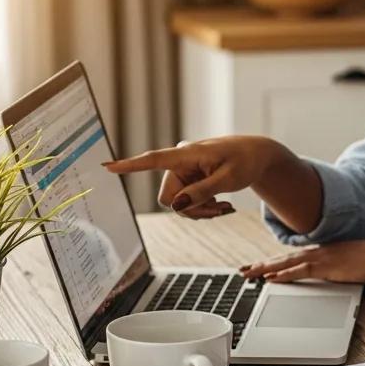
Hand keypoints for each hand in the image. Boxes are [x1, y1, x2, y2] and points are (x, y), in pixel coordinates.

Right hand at [103, 136, 277, 217]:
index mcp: (187, 154)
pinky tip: (222, 205)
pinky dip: (203, 208)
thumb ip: (202, 192)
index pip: (153, 160)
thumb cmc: (245, 161)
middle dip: (192, 210)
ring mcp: (183, 171)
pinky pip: (186, 203)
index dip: (129, 166)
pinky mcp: (188, 179)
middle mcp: (179, 161)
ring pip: (178, 204)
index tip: (107, 167)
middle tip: (221, 211)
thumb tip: (176, 206)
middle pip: (169, 198)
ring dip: (201, 211)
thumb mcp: (228, 179)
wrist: (257, 156)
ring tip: (225, 207)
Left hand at [241, 236, 364, 284]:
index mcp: (330, 250)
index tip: (261, 267)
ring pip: (288, 262)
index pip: (297, 257)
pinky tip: (271, 278)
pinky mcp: (332, 265)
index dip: (277, 262)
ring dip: (266, 268)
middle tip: (243, 271)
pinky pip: (302, 270)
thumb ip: (346, 270)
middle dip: (263, 264)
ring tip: (248, 274)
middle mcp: (324, 250)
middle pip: (287, 258)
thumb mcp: (360, 266)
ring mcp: (327, 256)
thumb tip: (341, 277)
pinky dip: (284, 274)